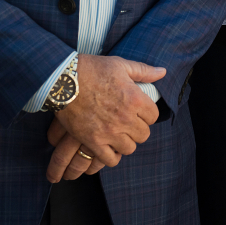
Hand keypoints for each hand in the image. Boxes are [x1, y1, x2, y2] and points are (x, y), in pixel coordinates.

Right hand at [51, 55, 164, 176]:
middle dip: (137, 129)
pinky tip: (108, 146)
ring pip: (129, 148)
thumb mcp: (120, 65)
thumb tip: (162, 72)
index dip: (147, 114)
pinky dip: (111, 156)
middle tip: (128, 123)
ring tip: (118, 134)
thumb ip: (144, 71)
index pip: (154, 116)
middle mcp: (125, 118)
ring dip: (125, 142)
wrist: (63, 80)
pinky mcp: (93, 141)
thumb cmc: (92, 69)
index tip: (138, 111)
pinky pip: (110, 159)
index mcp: (135, 99)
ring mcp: (109, 132)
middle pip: (144, 135)